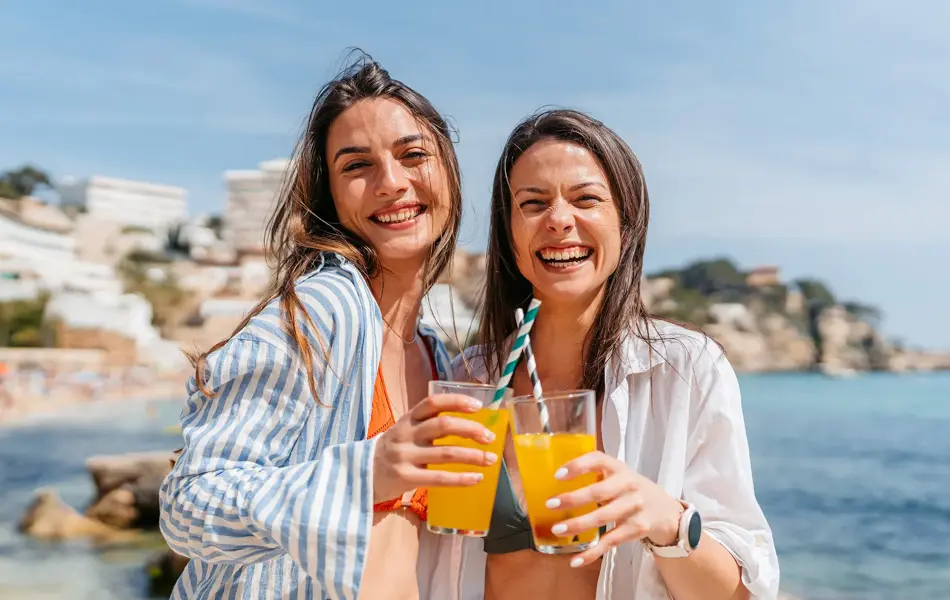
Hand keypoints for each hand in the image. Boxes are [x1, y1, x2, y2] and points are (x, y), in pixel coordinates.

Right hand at [373, 393, 497, 501]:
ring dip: (473, 456)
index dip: (457, 402)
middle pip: (443, 426)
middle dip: (471, 429)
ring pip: (446, 453)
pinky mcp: (405, 478)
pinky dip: (461, 478)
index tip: (478, 406)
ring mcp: (405, 456)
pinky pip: (439, 479)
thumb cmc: (392, 450)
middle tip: (489, 437)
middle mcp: (406, 434)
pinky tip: (476, 478)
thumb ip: (428, 425)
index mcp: (408, 419)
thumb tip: (469, 424)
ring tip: (490, 459)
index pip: (433, 403)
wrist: (360, 474)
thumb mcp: (405, 430)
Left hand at [546, 451, 683, 567]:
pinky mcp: (636, 529)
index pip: (598, 460)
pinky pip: (610, 542)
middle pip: (599, 492)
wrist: (666, 510)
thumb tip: (552, 481)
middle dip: (573, 499)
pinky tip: (575, 560)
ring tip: (557, 529)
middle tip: (550, 504)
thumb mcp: (617, 475)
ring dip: (579, 525)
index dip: (577, 466)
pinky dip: (592, 552)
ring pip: (603, 518)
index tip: (557, 475)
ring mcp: (634, 508)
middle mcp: (628, 485)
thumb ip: (594, 474)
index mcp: (619, 468)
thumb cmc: (630, 490)